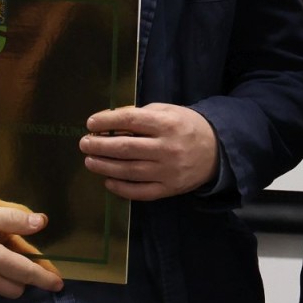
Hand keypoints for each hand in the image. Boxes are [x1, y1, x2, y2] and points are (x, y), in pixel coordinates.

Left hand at [79, 104, 218, 199]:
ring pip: (129, 171)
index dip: (106, 121)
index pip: (129, 121)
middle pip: (125, 148)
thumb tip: (110, 121)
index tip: (91, 123)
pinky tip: (108, 181)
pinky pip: (140, 192)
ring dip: (104, 166)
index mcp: (167, 124)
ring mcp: (168, 171)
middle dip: (100, 146)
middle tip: (84, 143)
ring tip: (90, 161)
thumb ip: (141, 115)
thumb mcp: (169, 111)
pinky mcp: (169, 189)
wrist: (217, 151)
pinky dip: (121, 188)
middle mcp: (167, 148)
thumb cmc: (187, 126)